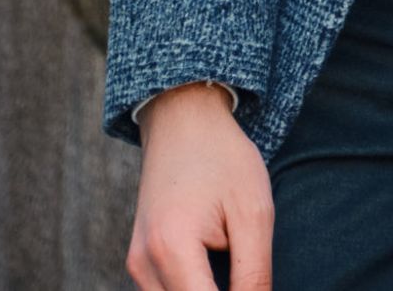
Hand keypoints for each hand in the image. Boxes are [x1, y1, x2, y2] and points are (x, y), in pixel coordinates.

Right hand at [127, 83, 272, 289]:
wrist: (183, 118)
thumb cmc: (223, 158)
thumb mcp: (253, 212)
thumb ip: (254, 274)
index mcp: (172, 248)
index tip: (255, 283)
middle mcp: (144, 263)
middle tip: (243, 261)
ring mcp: (137, 264)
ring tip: (231, 257)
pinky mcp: (138, 261)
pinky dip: (193, 286)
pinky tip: (215, 263)